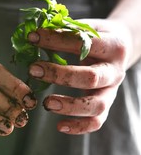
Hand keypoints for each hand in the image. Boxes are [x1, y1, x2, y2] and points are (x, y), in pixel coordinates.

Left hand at [28, 19, 130, 133]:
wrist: (121, 48)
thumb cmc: (98, 36)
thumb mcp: (88, 27)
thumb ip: (67, 30)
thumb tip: (34, 34)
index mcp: (113, 46)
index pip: (84, 44)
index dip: (57, 40)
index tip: (33, 38)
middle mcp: (116, 71)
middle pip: (90, 78)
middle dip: (59, 75)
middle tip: (34, 70)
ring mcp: (112, 90)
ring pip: (96, 105)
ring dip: (69, 106)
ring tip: (47, 104)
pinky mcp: (107, 104)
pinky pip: (96, 121)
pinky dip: (79, 126)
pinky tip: (59, 126)